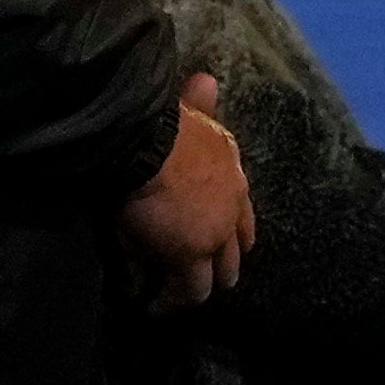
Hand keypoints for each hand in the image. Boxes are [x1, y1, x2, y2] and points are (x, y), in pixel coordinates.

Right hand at [119, 72, 253, 305]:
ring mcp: (215, 235)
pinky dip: (172, 301)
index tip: (214, 237)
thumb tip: (206, 78)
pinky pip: (188, 292)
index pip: (241, 207)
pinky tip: (156, 306)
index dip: (230, 226)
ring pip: (218, 274)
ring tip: (179, 297)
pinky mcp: (190, 258)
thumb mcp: (186, 110)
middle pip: (237, 246)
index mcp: (231, 168)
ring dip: (200, 286)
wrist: (143, 141)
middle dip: (222, 262)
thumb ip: (198, 103)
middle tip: (201, 275)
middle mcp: (233, 203)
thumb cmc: (156, 122)